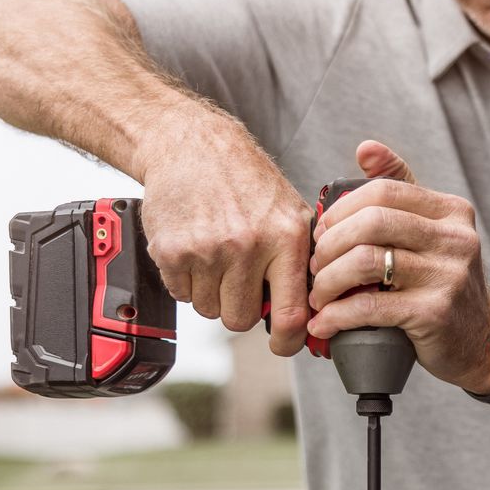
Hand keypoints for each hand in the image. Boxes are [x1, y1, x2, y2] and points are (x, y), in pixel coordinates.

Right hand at [139, 115, 311, 354]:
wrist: (190, 144)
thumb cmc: (245, 180)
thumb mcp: (291, 212)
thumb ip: (303, 261)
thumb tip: (317, 311)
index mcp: (286, 238)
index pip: (291, 314)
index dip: (288, 341)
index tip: (283, 345)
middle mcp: (248, 246)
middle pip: (240, 319)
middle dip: (240, 307)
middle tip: (239, 279)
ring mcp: (207, 250)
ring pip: (209, 310)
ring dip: (212, 293)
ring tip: (217, 257)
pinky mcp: (172, 251)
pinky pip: (181, 294)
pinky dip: (186, 281)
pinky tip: (195, 250)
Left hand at [306, 141, 489, 391]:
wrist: (481, 340)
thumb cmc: (443, 284)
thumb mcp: (433, 231)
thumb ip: (403, 189)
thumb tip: (365, 149)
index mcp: (452, 212)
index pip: (384, 191)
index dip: (342, 209)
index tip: (323, 232)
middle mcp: (455, 239)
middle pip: (372, 223)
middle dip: (330, 244)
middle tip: (315, 266)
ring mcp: (448, 276)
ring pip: (366, 262)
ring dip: (328, 281)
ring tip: (319, 296)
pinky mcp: (435, 313)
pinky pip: (370, 305)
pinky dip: (338, 315)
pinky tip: (326, 322)